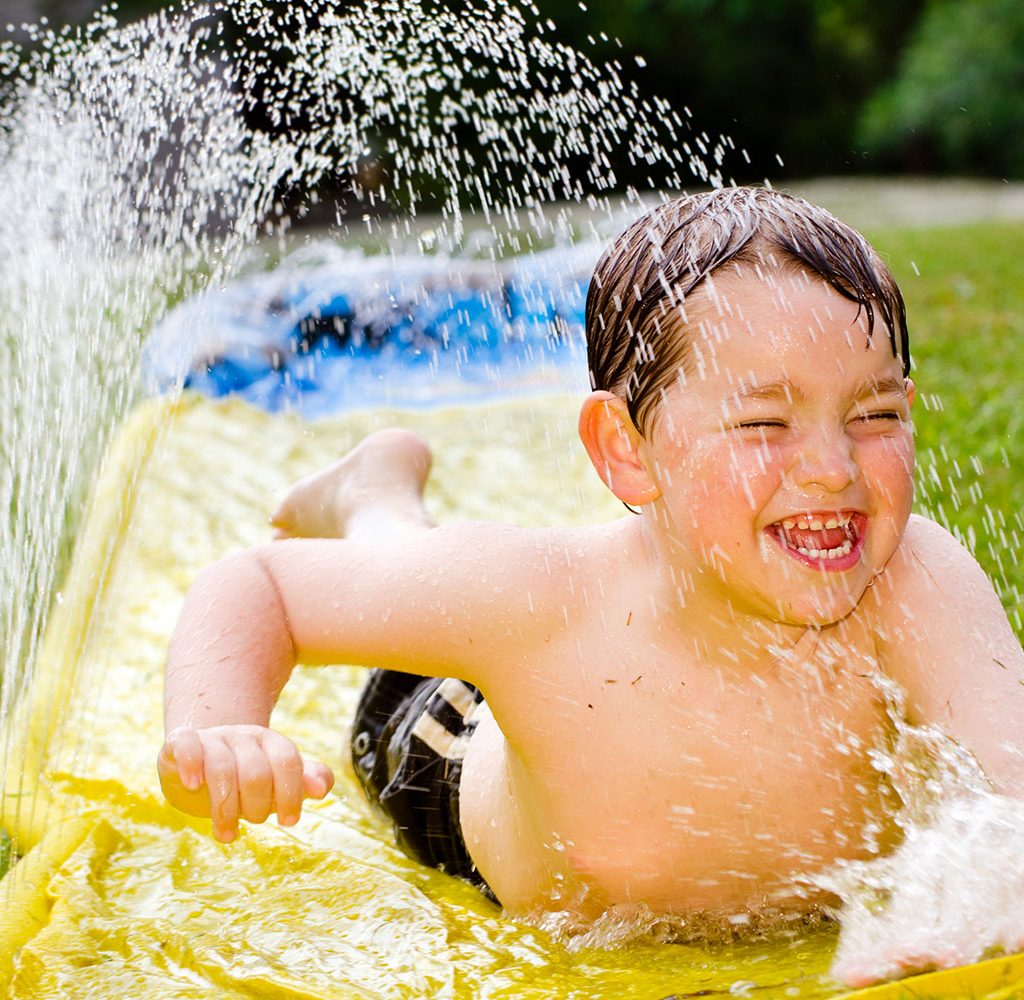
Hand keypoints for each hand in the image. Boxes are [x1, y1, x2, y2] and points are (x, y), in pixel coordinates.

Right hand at [157, 724, 334, 842]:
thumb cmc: (246, 777)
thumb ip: (303, 782)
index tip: (289, 821)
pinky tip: (194, 785)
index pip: (288, 762)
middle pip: (256, 773)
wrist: (201, 760)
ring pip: (222, 768)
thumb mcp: (277, 781)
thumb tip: (321, 789)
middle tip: (253, 821)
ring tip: (227, 835)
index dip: (291, 794)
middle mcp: (243, 736)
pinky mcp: (182, 741)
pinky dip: (191, 764)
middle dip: (257, 807)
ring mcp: (213, 737)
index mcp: (271, 742)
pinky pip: (187, 744)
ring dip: (224, 809)